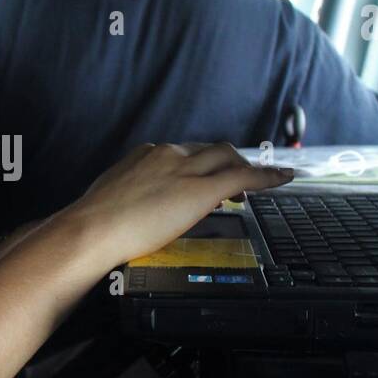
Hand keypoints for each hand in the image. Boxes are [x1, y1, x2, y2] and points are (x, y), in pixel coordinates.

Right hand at [62, 142, 293, 269]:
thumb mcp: (111, 196)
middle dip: (225, 162)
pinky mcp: (201, 188)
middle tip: (233, 182)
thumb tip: (134, 206)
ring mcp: (186, 169)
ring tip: (251, 186)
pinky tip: (283, 177)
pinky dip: (267, 176)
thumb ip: (130, 194)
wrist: (94, 229)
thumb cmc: (95, 222)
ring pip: (226, 157)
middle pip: (209, 149)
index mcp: (145, 155)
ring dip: (242, 169)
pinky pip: (243, 176)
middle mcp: (168, 154)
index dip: (198, 163)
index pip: (182, 152)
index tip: (201, 174)